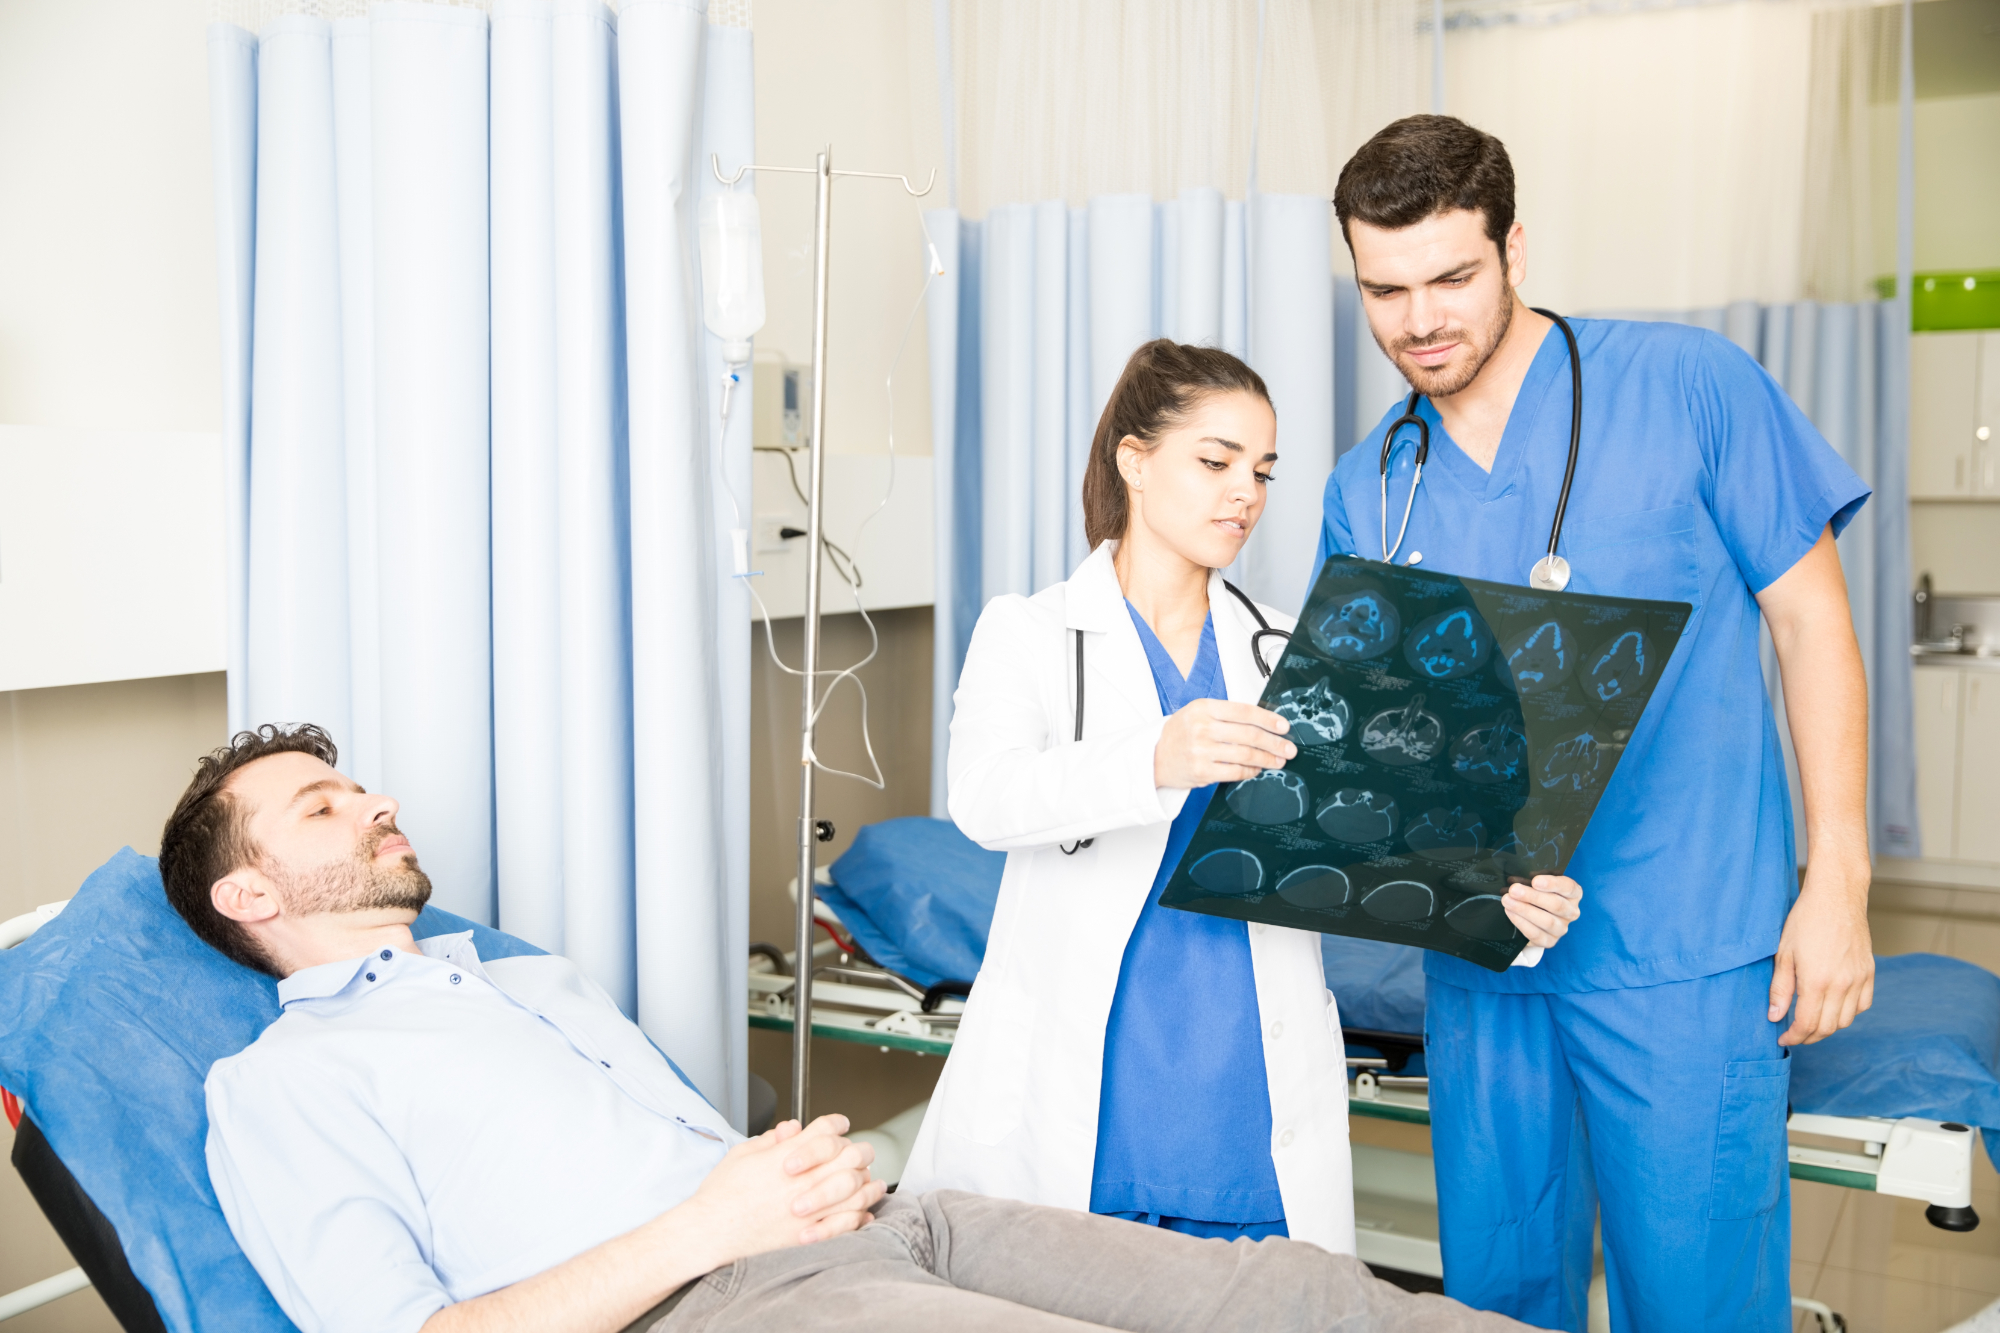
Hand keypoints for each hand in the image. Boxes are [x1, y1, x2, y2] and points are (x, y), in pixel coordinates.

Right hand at [675, 1115, 884, 1269]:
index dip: (837, 1122)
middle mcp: (803, 1180)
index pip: (826, 1129)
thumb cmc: (721, 1195)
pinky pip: (846, 1223)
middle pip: (850, 1155)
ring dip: (868, 1183)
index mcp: (787, 1155)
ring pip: (855, 1189)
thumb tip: (791, 1128)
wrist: (710, 1232)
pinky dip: (859, 1216)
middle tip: (860, 1152)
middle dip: (859, 1149)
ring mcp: (809, 1208)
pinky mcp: (809, 1234)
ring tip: (873, 1182)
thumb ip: (771, 1139)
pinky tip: (864, 1212)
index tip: (841, 1125)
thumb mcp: (742, 1154)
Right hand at [1154, 699, 1295, 788]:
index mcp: (1204, 708)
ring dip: (1267, 759)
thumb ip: (1227, 715)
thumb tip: (1264, 723)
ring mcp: (1201, 750)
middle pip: (1249, 734)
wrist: (1155, 757)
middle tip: (1288, 748)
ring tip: (1278, 760)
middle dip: (1274, 743)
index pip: (1244, 711)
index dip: (1268, 719)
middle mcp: (1202, 727)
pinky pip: (1236, 772)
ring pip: (1246, 754)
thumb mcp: (1198, 713)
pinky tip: (1258, 770)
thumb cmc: (1181, 733)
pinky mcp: (1202, 771)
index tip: (1283, 726)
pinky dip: (1251, 771)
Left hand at [1503, 875, 1581, 947]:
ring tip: (1508, 901)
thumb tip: (1518, 881)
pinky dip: (1521, 923)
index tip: (1535, 881)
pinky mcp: (1550, 941)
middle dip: (1532, 896)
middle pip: (1556, 905)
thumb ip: (1533, 880)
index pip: (1569, 887)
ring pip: (1547, 921)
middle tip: (1514, 890)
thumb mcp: (1538, 883)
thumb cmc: (1536, 895)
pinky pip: (1536, 934)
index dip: (1552, 883)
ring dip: (1524, 910)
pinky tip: (1510, 913)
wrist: (1532, 919)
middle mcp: (1571, 912)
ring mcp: (1562, 928)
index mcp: (1573, 894)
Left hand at [1769, 864, 1873, 1046]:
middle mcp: (1842, 984)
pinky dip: (1848, 1013)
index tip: (1783, 1039)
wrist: (1836, 897)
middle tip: (1794, 1034)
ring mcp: (1859, 979)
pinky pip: (1863, 1005)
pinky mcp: (1870, 972)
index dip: (1794, 1037)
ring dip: (1828, 1027)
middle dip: (1809, 1036)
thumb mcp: (1783, 953)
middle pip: (1828, 1027)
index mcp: (1817, 981)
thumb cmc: (1806, 920)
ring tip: (1810, 1021)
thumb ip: (1780, 988)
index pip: (1807, 1024)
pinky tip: (1833, 1007)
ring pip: (1846, 1020)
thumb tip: (1775, 1016)